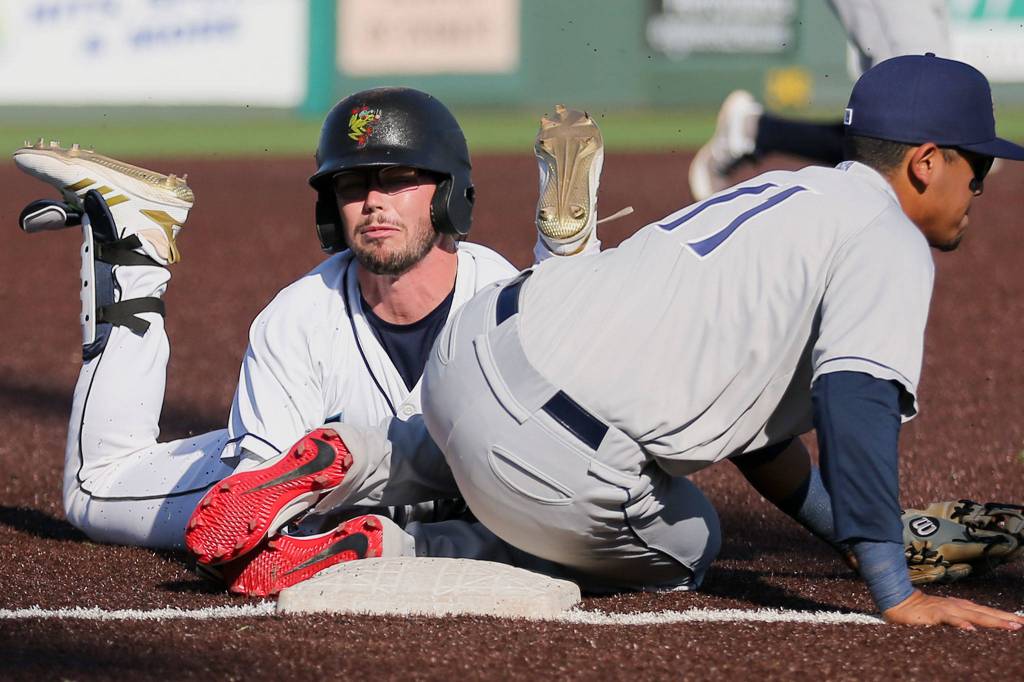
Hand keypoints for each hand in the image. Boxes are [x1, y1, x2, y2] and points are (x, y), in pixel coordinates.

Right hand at [883, 589, 1023, 630]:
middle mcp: (957, 606)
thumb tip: (975, 627)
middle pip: (986, 613)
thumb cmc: (920, 612)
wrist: (896, 600)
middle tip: (1022, 624)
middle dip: (1005, 619)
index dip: (1003, 617)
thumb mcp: (943, 617)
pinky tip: (971, 629)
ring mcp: (946, 609)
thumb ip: (958, 620)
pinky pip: (949, 619)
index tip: (1020, 622)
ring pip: (974, 615)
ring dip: (993, 621)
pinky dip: (960, 623)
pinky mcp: (933, 614)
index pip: (986, 612)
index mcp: (960, 607)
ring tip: (1011, 626)